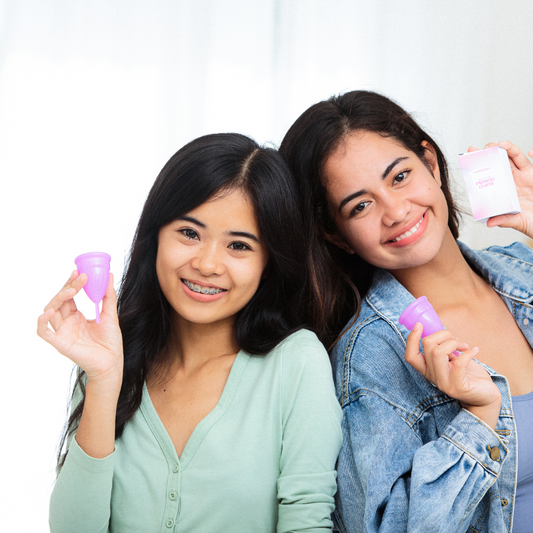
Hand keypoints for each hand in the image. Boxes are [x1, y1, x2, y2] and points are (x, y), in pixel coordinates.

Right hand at [37, 270, 123, 386]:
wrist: (112, 362)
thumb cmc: (110, 342)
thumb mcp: (110, 315)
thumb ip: (108, 296)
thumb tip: (109, 275)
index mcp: (76, 317)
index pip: (68, 296)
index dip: (71, 283)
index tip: (79, 272)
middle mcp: (67, 323)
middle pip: (59, 301)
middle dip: (67, 286)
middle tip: (79, 277)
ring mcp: (62, 333)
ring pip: (50, 311)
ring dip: (59, 298)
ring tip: (72, 289)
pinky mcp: (60, 343)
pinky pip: (44, 332)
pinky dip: (42, 321)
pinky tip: (50, 311)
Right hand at [405, 324, 500, 427]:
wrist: (485, 396)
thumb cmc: (469, 374)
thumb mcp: (452, 360)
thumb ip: (444, 349)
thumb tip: (440, 331)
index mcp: (427, 369)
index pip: (410, 355)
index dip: (411, 339)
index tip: (419, 325)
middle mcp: (432, 377)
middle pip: (428, 346)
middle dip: (443, 334)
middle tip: (457, 339)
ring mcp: (444, 383)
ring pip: (438, 352)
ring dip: (454, 343)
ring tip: (465, 346)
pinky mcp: (458, 387)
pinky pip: (459, 363)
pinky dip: (468, 353)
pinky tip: (475, 350)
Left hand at [468, 141, 532, 237]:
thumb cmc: (530, 221)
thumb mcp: (516, 221)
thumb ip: (504, 220)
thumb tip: (489, 223)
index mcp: (503, 189)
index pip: (489, 173)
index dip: (480, 164)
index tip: (470, 155)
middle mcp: (512, 179)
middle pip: (499, 161)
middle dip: (490, 152)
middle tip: (482, 149)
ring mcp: (524, 176)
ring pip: (514, 158)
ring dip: (508, 149)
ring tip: (500, 145)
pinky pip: (530, 162)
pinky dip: (531, 154)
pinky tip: (529, 151)